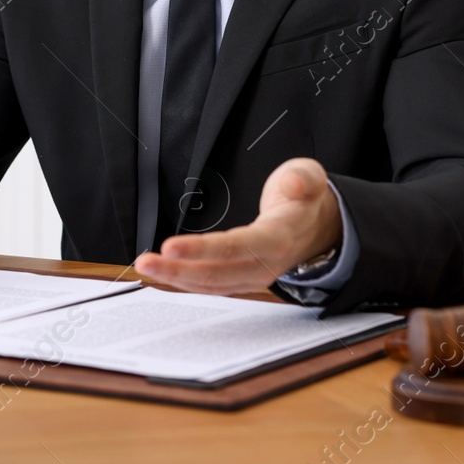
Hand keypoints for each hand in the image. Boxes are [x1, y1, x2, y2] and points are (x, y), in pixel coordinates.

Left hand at [132, 157, 342, 294]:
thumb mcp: (310, 177)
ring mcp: (253, 276)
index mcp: (278, 237)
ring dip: (175, 278)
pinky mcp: (243, 280)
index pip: (237, 247)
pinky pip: (211, 285)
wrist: (317, 227)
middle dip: (178, 269)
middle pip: (217, 273)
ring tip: (146, 266)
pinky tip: (164, 273)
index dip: (203, 250)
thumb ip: (304, 178)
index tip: (171, 246)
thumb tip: (295, 183)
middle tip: (146, 261)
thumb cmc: (304, 199)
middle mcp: (265, 264)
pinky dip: (185, 281)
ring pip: (210, 284)